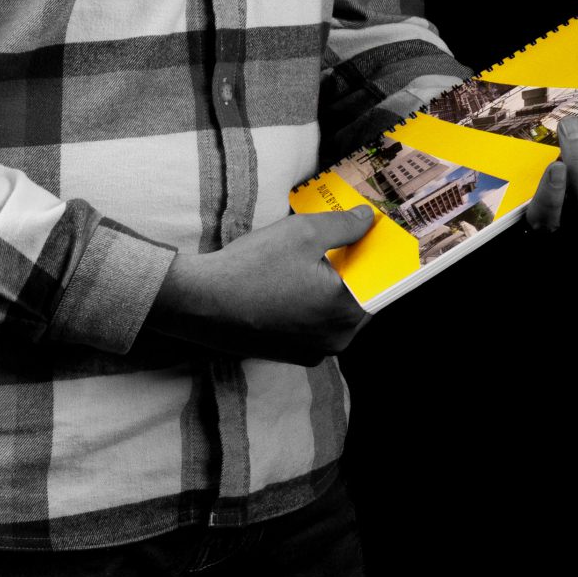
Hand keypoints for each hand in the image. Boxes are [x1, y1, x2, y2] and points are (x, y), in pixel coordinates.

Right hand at [144, 208, 375, 363]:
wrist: (199, 303)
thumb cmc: (252, 267)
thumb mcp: (303, 232)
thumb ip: (343, 226)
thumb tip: (367, 220)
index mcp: (347, 311)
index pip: (377, 280)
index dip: (372, 256)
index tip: (368, 238)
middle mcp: (336, 339)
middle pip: (356, 298)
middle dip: (348, 271)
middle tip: (331, 244)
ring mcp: (313, 352)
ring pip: (332, 313)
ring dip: (326, 290)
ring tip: (303, 263)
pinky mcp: (290, 355)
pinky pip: (311, 326)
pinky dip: (306, 307)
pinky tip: (285, 285)